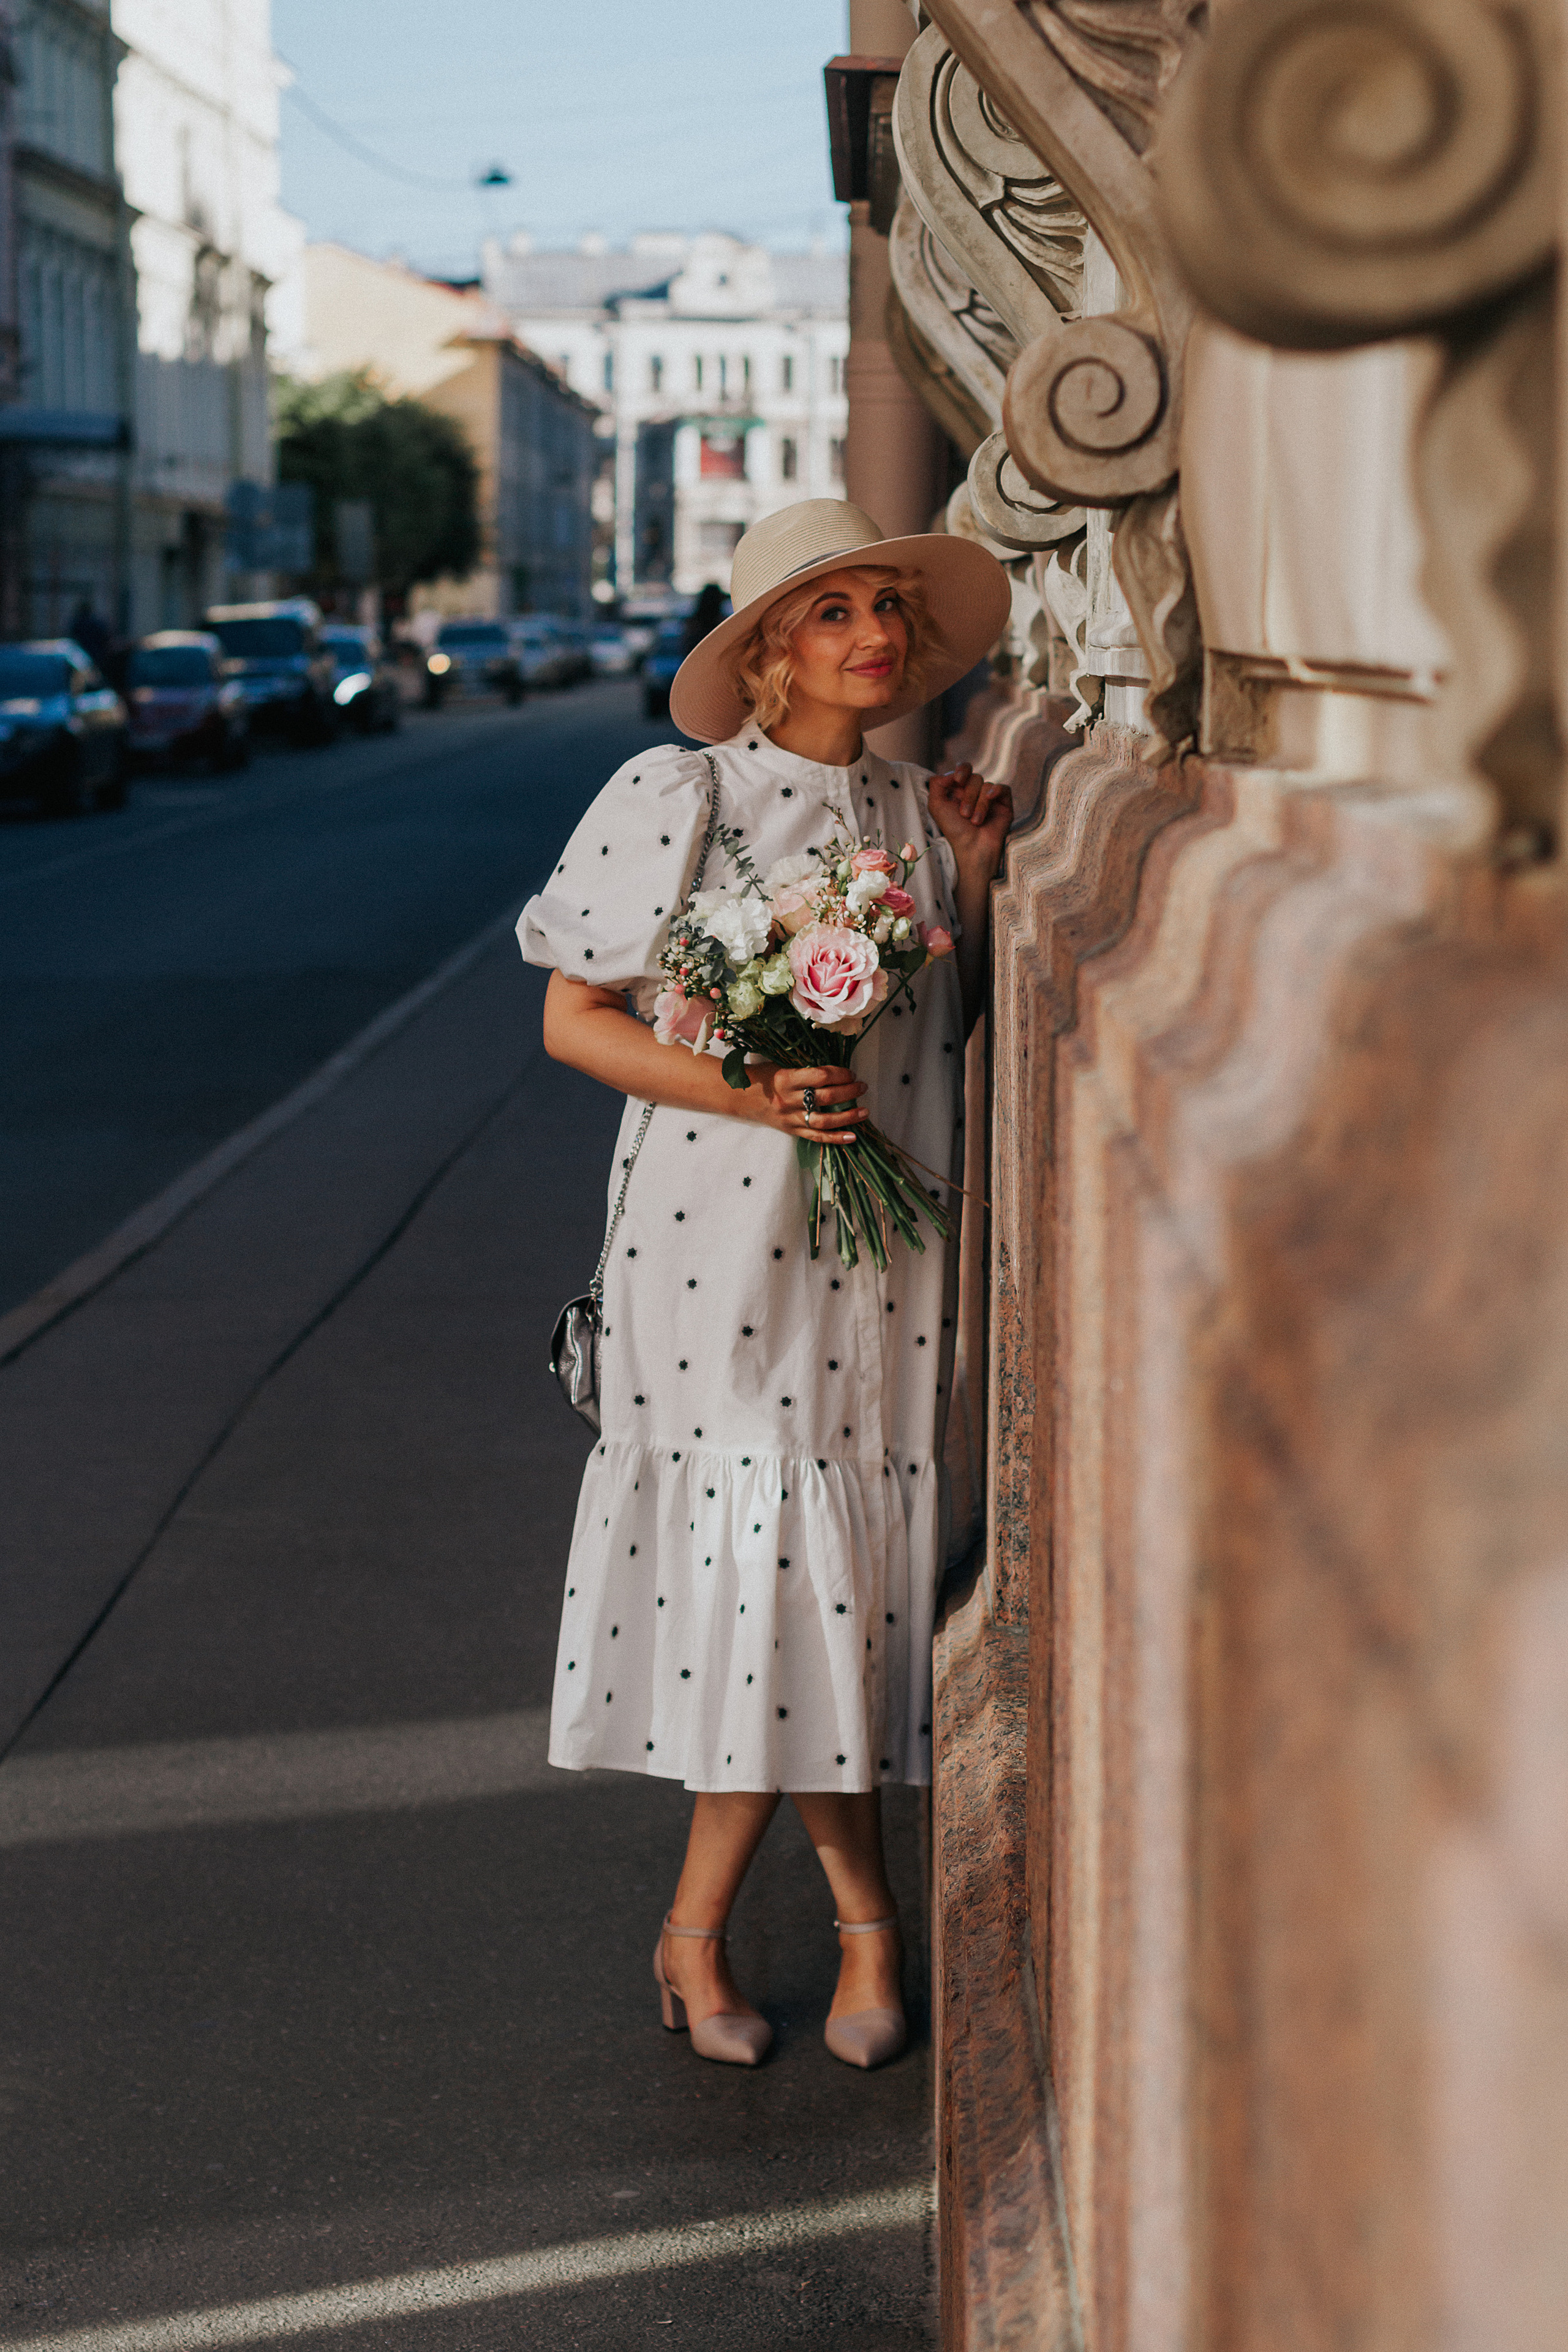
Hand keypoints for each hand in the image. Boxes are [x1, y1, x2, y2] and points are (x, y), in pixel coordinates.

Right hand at [743, 1062, 867, 1142]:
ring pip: (824, 1120)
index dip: (839, 1074)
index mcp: (786, 1079)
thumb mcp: (780, 1065)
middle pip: (825, 1098)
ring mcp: (790, 1118)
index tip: (850, 1073)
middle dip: (849, 1091)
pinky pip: (816, 1137)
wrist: (739, 1095)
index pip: (820, 1076)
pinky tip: (853, 1137)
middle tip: (862, 1087)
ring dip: (848, 1116)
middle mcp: (788, 1100)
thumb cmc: (763, 1075)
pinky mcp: (791, 1130)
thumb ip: (805, 1069)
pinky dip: (836, 1138)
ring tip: (865, 1112)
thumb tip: (835, 1070)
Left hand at [925, 763, 1012, 881]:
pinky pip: (1004, 788)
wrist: (971, 848)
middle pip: (974, 778)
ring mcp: (991, 798)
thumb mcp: (936, 805)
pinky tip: (991, 799)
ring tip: (975, 822)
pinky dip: (997, 791)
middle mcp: (975, 793)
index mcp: (959, 790)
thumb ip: (937, 783)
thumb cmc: (953, 830)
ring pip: (987, 786)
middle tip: (964, 814)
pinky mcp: (1004, 804)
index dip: (962, 770)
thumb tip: (952, 773)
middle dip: (968, 796)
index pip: (964, 769)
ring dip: (979, 804)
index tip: (958, 780)